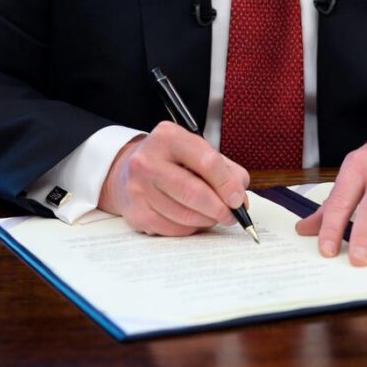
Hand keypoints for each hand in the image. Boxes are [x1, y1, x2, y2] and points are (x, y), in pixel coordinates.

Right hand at [98, 121, 249, 235]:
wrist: (126, 172)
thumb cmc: (171, 161)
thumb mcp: (195, 151)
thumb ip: (224, 169)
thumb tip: (240, 198)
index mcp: (168, 136)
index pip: (207, 162)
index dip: (228, 184)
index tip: (238, 199)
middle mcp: (148, 160)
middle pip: (195, 193)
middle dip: (220, 208)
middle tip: (232, 215)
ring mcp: (139, 188)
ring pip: (185, 215)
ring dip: (207, 220)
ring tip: (213, 215)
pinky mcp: (136, 213)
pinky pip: (173, 229)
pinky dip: (190, 228)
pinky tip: (192, 219)